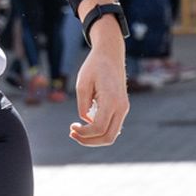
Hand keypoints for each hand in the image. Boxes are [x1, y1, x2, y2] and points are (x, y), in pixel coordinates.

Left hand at [70, 25, 129, 146]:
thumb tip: (85, 121)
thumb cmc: (95, 66)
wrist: (111, 54)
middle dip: (89, 141)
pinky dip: (100, 131)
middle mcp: (121, 107)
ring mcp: (124, 108)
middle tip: (73, 134)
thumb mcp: (82, 83)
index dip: (83, 133)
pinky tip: (87, 125)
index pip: (99, 128)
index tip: (72, 127)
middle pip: (108, 137)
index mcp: (112, 100)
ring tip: (77, 131)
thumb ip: (83, 105)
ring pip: (112, 135)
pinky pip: (113, 127)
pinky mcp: (122, 108)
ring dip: (94, 138)